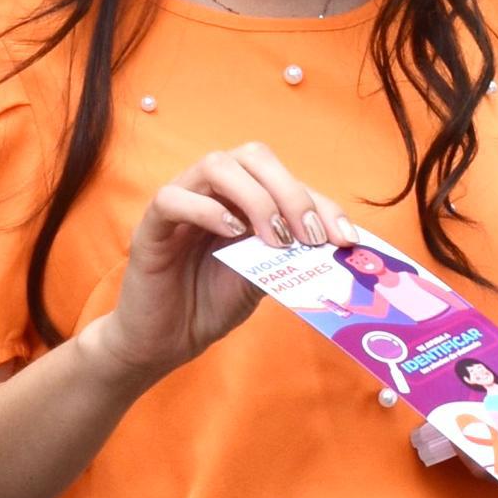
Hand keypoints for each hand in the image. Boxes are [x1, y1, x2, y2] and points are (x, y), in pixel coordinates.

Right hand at [88, 144, 349, 387]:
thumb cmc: (211, 303)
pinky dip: (207, 210)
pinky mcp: (151, 226)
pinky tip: (232, 234)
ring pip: (216, 165)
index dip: (322, 203)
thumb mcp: (261, 277)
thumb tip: (334, 247)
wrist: (164, 341)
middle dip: (291, 191)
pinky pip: (173, 198)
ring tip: (275, 239)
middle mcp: (212, 190)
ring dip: (255, 198)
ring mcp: (181, 202)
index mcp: (242, 197)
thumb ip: (288, 255)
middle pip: (253, 156)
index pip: (286, 178)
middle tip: (309, 236)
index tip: (346, 239)